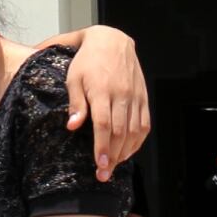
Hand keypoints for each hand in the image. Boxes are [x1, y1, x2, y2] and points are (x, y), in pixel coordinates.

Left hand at [64, 26, 149, 181]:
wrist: (112, 41)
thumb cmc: (86, 61)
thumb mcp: (73, 78)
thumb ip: (75, 103)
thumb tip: (72, 126)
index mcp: (102, 90)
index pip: (103, 125)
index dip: (102, 146)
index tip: (98, 164)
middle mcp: (122, 95)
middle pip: (119, 132)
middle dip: (112, 156)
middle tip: (103, 175)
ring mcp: (135, 97)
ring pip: (134, 130)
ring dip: (125, 151)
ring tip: (113, 166)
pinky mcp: (143, 97)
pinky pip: (144, 123)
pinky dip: (138, 140)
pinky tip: (128, 151)